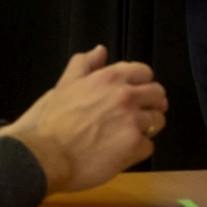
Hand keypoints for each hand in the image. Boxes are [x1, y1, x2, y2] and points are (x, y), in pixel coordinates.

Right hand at [0, 45, 167, 193]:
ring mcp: (133, 121)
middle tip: (135, 116)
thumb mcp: (65, 85)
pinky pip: (149, 146)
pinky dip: (137, 150)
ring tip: (126, 137)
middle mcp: (126, 95)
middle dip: (150, 104)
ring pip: (157, 121)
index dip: (141, 83)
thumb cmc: (54, 121)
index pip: (144, 72)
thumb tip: (101, 50)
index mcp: (109, 78)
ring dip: (145, 128)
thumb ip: (84, 64)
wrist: (48, 156)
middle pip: (157, 95)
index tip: (134, 94)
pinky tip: (121, 153)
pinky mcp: (136, 146)